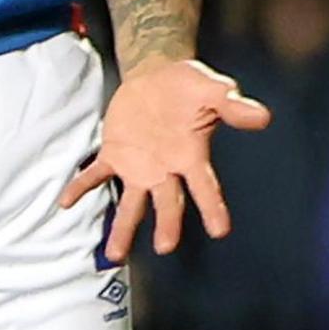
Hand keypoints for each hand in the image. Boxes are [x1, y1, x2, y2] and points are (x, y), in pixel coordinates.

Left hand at [60, 58, 273, 258]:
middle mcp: (166, 170)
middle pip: (168, 203)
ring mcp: (139, 166)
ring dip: (123, 228)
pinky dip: (81, 187)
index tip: (220, 231)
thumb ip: (233, 104)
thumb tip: (262, 116)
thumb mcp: (213, 89)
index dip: (213, 208)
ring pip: (132, 203)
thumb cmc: (190, 85)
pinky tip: (66, 202)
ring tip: (113, 254)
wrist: (158, 74)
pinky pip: (96, 174)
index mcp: (191, 157)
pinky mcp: (115, 154)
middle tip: (165, 248)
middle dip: (166, 225)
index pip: (205, 187)